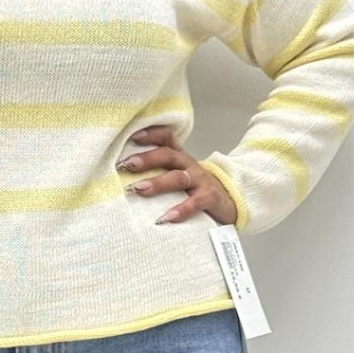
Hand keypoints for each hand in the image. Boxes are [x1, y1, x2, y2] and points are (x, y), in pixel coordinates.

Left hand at [117, 124, 237, 226]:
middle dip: (146, 159)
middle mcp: (188, 164)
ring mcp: (200, 180)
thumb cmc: (194, 187)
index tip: (132, 136)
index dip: (150, 134)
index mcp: (179, 156)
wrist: (228, 201)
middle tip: (126, 165)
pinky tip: (166, 218)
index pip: (166, 138)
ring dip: (157, 183)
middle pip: (167, 156)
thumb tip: (124, 171)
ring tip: (139, 189)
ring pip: (177, 178)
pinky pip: (194, 202)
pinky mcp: (209, 197)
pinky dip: (181, 210)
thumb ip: (158, 170)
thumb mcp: (179, 173)